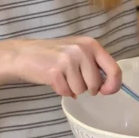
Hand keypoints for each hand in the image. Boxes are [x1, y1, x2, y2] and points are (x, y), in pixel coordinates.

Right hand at [7, 37, 121, 97]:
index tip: (105, 92)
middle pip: (96, 84)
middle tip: (73, 79)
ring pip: (81, 90)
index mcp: (91, 45)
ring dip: (72, 89)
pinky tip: (54, 80)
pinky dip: (61, 91)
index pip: (114, 69)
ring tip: (62, 77)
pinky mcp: (55, 72)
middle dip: (86, 88)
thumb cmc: (54, 55)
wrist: (24, 54)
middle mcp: (82, 50)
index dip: (113, 85)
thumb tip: (110, 87)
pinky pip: (67, 92)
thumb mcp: (78, 53)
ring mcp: (68, 60)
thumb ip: (94, 65)